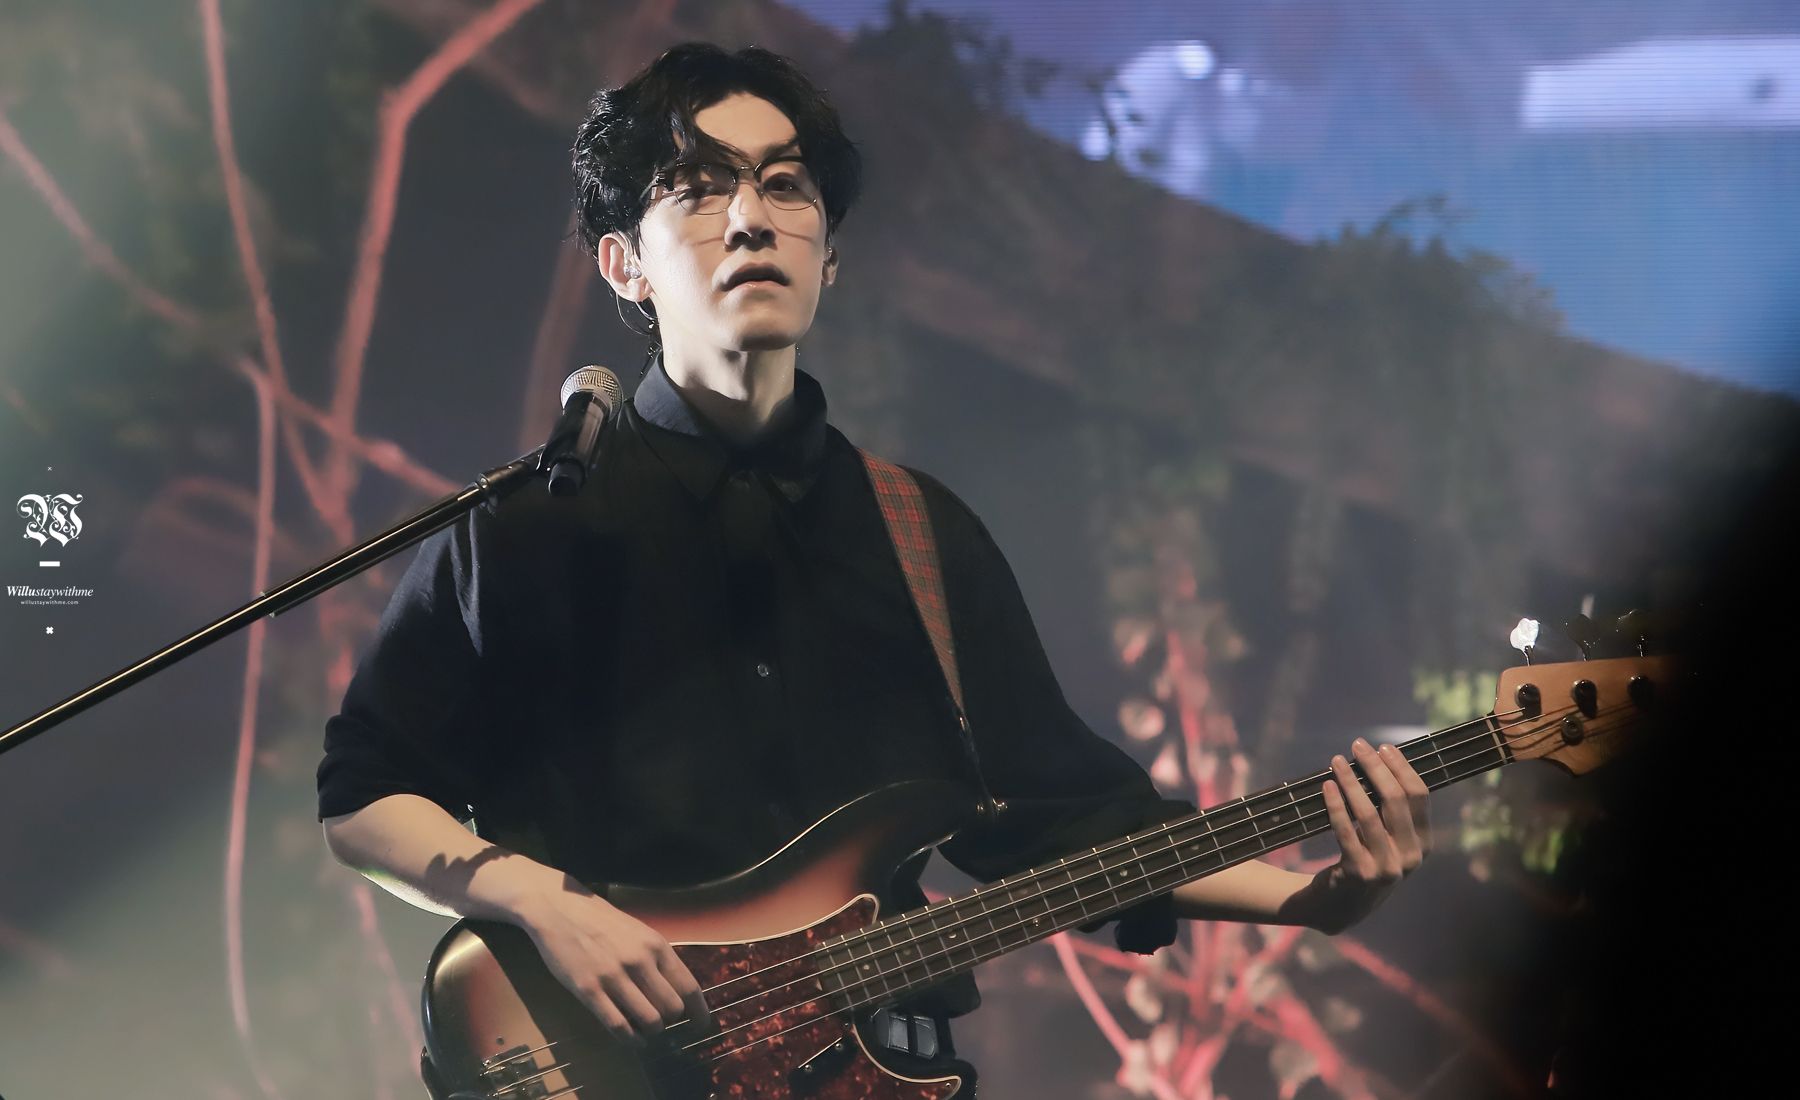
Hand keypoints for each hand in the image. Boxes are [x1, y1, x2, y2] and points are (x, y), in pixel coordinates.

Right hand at [515, 884, 711, 1044]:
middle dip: (671, 1022)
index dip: (699, 1012)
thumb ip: (657, 959)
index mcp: (656, 945)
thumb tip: (678, 992)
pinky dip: (630, 1040)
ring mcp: (614, 976)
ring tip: (647, 1033)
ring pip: (649, 1020)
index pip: (689, 987)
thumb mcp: (639, 933)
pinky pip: (617, 1025)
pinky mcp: (588, 990)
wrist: (560, 908)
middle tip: (663, 1024)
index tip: (701, 1027)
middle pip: (672, 1008)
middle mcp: (640, 961)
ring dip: (652, 1032)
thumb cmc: (602, 922)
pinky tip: (633, 1041)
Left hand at [1288, 738, 1430, 934]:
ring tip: (1336, 761)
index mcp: (1423, 844)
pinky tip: (1327, 786)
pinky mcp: (1359, 874)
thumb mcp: (1389, 839)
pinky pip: (1346, 830)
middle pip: (1396, 800)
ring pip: (1369, 813)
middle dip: (1376, 767)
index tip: (1382, 746)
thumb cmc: (1365, 859)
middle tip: (1357, 745)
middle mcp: (1410, 857)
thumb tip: (1380, 759)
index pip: (1418, 796)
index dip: (1401, 767)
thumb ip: (1392, 809)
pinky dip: (1336, 804)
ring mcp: (1386, 868)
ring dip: (1351, 782)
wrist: (1340, 906)